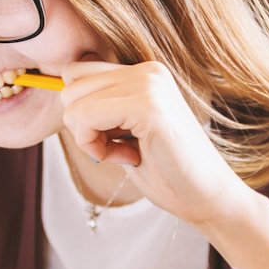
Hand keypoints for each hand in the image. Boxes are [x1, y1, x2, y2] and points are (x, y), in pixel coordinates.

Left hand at [58, 60, 255, 228]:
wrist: (207, 198)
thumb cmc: (167, 172)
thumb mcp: (126, 131)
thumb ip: (102, 108)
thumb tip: (61, 92)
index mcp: (145, 72)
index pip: (76, 73)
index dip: (82, 112)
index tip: (112, 138)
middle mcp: (148, 70)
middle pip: (69, 85)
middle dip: (82, 126)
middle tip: (118, 149)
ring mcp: (150, 84)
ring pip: (73, 103)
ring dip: (89, 138)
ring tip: (126, 153)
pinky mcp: (148, 106)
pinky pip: (85, 118)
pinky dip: (94, 146)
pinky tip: (127, 158)